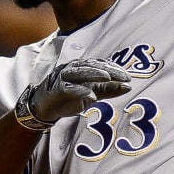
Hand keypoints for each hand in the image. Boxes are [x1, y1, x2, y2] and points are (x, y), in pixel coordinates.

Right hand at [14, 58, 131, 129]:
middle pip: (92, 66)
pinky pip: (68, 88)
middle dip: (109, 71)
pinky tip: (91, 96)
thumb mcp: (92, 94)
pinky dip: (80, 91)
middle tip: (124, 77)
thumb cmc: (68, 98)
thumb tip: (128, 87)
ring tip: (108, 78)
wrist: (45, 109)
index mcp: (81, 68)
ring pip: (80, 73)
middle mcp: (72, 69)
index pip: (100, 64)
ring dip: (94, 74)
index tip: (128, 76)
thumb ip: (108, 90)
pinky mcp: (55, 89)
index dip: (114, 68)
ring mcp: (62, 78)